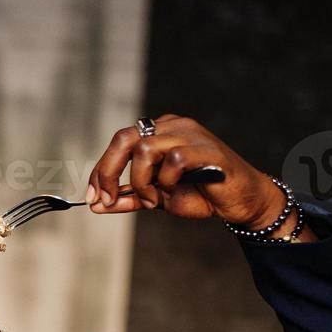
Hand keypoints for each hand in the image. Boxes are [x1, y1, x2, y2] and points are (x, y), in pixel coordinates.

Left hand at [84, 115, 287, 227]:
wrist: (239, 201)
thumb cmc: (201, 194)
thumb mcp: (157, 198)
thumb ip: (129, 198)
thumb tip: (97, 204)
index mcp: (158, 132)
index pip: (119, 143)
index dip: (101, 170)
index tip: (92, 196)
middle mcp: (171, 126)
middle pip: (125, 138)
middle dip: (108, 171)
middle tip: (107, 198)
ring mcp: (189, 133)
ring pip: (145, 148)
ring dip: (141, 181)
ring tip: (154, 199)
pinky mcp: (206, 148)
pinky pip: (173, 159)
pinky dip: (166, 180)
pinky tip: (175, 190)